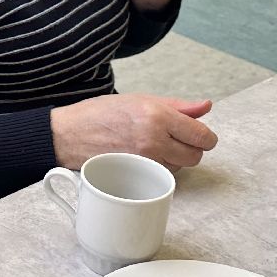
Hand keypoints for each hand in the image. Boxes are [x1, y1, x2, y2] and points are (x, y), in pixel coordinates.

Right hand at [50, 94, 216, 171]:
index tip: (200, 136)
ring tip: (153, 146)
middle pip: (194, 156)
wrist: (69, 135)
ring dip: (173, 159)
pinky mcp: (136, 175)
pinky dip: (159, 169)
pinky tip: (145, 158)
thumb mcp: (141, 100)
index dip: (205, 137)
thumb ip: (178, 106)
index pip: (201, 135)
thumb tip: (206, 106)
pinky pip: (162, 176)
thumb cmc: (100, 114)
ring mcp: (144, 161)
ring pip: (179, 167)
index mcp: (157, 116)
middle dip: (190, 149)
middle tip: (175, 140)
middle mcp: (153, 140)